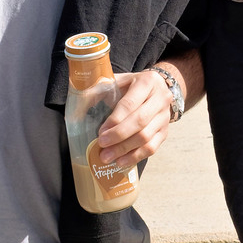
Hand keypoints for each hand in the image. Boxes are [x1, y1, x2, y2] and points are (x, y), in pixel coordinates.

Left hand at [96, 49, 202, 169]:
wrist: (158, 88)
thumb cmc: (132, 86)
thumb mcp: (117, 80)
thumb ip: (99, 89)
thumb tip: (77, 106)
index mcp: (148, 82)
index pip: (130, 103)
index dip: (115, 120)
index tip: (100, 132)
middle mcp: (160, 98)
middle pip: (140, 122)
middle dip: (118, 136)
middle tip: (102, 146)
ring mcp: (165, 116)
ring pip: (146, 137)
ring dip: (124, 149)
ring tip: (107, 157)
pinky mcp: (165, 132)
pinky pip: (152, 147)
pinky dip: (135, 156)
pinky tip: (121, 161)